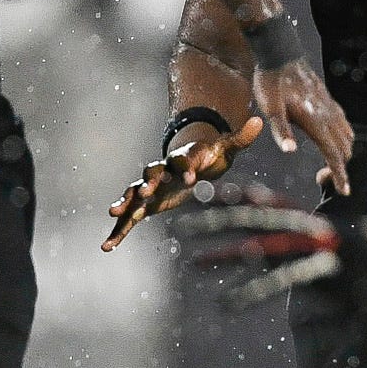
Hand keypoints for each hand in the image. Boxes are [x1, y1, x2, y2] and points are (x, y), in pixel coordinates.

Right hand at [102, 116, 265, 251]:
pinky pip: (129, 218)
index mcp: (181, 158)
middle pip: (151, 173)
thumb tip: (259, 120)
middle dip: (148, 182)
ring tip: (112, 213)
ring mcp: (149, 187)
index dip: (185, 167)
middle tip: (145, 191)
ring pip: (133, 194)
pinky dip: (118, 231)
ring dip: (124, 202)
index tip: (190, 178)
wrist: (187, 162)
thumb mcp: (226, 147)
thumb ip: (240, 138)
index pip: (182, 160)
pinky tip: (107, 247)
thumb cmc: (207, 156)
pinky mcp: (144, 204)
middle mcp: (161, 171)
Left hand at [175, 184, 366, 308]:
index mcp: (297, 214)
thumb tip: (320, 178)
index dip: (229, 194)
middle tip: (178, 227)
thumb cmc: (357, 239)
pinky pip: (277, 281)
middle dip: (213, 221)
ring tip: (193, 262)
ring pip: (257, 246)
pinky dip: (252, 291)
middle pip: (249, 219)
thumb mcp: (331, 219)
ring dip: (223, 254)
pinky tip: (228, 300)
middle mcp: (297, 224)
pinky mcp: (314, 270)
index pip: (259, 198)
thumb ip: (320, 200)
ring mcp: (305, 246)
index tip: (200, 193)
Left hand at [250, 57, 353, 195]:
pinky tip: (333, 141)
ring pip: (347, 137)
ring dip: (342, 154)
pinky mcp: (328, 101)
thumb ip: (281, 130)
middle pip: (344, 149)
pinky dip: (343, 139)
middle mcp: (328, 116)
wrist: (280, 53)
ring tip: (328, 165)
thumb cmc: (272, 82)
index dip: (340, 175)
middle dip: (339, 169)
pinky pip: (344, 124)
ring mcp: (330, 108)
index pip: (334, 154)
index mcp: (316, 122)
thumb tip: (289, 151)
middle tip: (322, 180)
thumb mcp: (271, 108)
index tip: (344, 191)